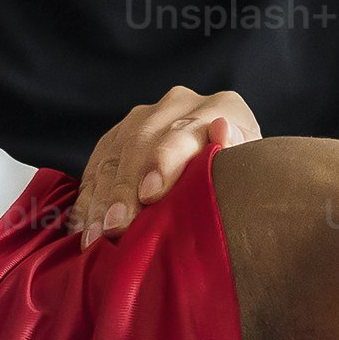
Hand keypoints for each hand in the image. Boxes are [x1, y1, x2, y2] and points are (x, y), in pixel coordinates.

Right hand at [75, 85, 259, 240]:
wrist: (233, 169)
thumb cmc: (247, 180)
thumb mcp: (253, 170)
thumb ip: (239, 151)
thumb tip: (221, 130)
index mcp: (221, 107)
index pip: (185, 130)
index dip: (164, 161)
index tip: (150, 195)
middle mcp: (180, 104)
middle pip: (141, 142)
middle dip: (125, 188)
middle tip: (115, 227)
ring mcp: (146, 116)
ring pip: (114, 154)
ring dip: (101, 198)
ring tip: (96, 236)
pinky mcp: (120, 133)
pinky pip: (97, 162)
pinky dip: (89, 196)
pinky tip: (85, 225)